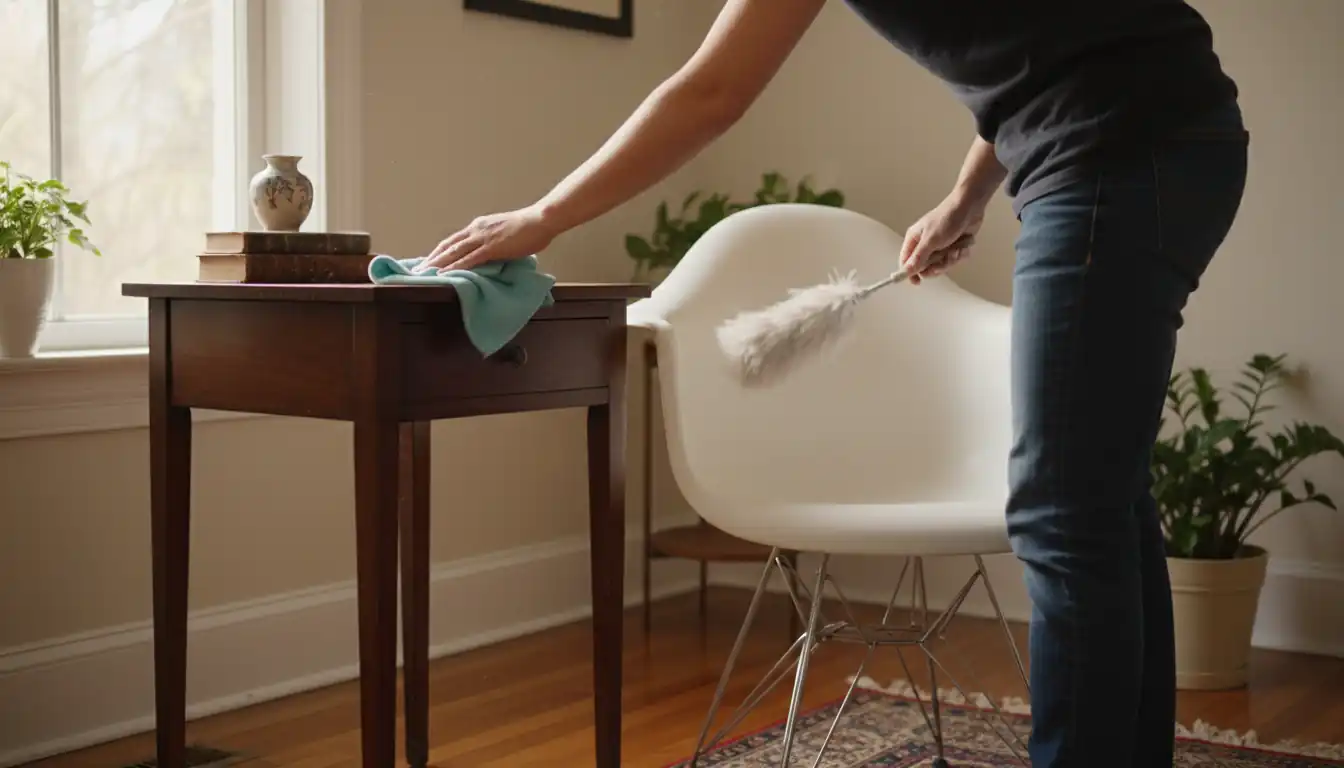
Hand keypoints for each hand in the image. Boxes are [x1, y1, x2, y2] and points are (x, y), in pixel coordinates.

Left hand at [415, 205, 560, 273]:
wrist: (541, 220)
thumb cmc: (529, 228)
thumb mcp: (506, 234)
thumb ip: (494, 242)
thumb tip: (490, 255)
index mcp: (479, 226)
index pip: (454, 240)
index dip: (440, 251)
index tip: (429, 260)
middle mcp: (476, 229)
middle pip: (448, 245)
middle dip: (432, 258)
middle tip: (418, 269)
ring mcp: (482, 238)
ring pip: (453, 252)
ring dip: (437, 264)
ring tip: (425, 274)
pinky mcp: (491, 247)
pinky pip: (468, 259)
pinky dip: (454, 267)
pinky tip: (444, 275)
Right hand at [900, 190, 986, 284]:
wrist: (970, 207)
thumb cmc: (947, 219)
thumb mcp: (931, 241)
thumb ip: (918, 258)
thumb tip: (906, 272)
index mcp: (914, 239)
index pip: (906, 261)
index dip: (909, 273)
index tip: (917, 282)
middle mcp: (925, 244)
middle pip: (925, 267)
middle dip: (937, 266)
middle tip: (942, 261)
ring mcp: (940, 246)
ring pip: (942, 265)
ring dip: (951, 260)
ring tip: (955, 250)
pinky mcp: (953, 246)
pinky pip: (954, 260)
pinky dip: (960, 255)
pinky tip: (963, 245)